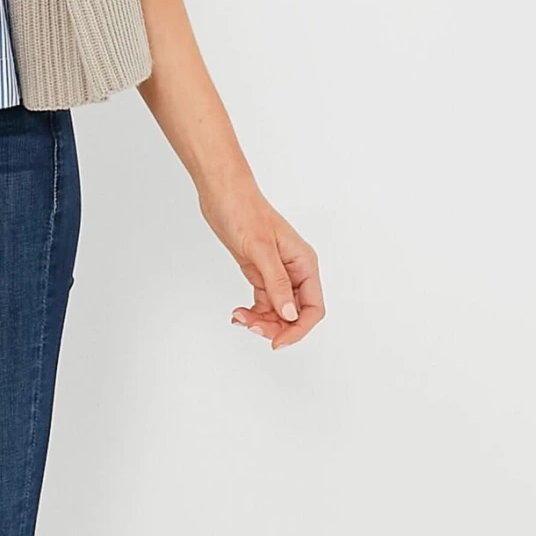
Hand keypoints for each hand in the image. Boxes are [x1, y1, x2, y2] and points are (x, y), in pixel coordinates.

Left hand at [198, 177, 324, 349]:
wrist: (223, 193)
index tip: (277, 342)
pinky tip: (238, 314)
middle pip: (295, 314)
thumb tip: (289, 314)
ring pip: (277, 311)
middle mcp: (295, 271)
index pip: (312, 308)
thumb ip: (276, 282)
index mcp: (304, 264)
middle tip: (250, 326)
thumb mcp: (260, 248)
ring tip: (239, 317)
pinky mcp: (261, 272)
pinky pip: (264, 302)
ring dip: (261, 321)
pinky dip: (252, 312)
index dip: (298, 329)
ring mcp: (278, 273)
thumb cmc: (243, 211)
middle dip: (275, 327)